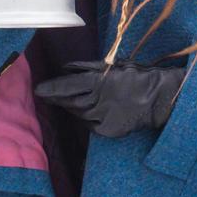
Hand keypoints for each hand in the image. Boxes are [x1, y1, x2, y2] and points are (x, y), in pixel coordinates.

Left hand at [34, 59, 186, 137]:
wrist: (157, 98)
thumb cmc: (135, 76)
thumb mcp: (112, 66)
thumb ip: (87, 68)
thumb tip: (66, 68)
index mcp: (99, 82)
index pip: (68, 86)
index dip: (52, 89)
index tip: (38, 90)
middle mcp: (98, 101)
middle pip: (70, 101)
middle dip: (57, 99)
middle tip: (47, 96)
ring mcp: (102, 117)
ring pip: (78, 114)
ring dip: (72, 107)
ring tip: (70, 101)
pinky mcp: (107, 130)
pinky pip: (90, 124)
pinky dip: (86, 117)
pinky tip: (89, 111)